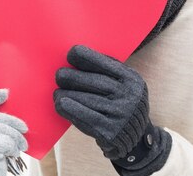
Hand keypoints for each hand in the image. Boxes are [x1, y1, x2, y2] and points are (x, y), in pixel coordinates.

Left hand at [54, 45, 170, 171]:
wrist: (135, 138)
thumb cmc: (120, 103)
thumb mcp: (124, 85)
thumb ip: (107, 71)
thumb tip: (76, 55)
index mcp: (132, 79)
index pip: (105, 63)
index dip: (85, 57)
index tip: (70, 54)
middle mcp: (129, 96)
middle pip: (93, 81)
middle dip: (72, 76)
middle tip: (59, 75)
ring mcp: (121, 114)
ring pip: (85, 99)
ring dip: (66, 94)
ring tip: (57, 93)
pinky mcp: (110, 132)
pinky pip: (85, 117)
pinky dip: (70, 109)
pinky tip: (60, 104)